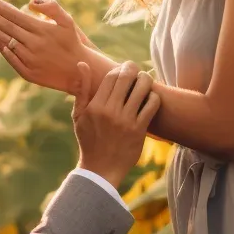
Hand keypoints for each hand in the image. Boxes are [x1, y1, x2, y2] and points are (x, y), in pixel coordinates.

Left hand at [0, 0, 97, 93]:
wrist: (79, 72)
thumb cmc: (72, 43)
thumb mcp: (68, 21)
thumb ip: (51, 6)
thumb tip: (30, 2)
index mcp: (41, 30)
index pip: (13, 14)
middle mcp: (33, 44)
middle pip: (4, 26)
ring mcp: (28, 59)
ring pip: (4, 41)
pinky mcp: (26, 73)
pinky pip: (9, 57)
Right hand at [73, 60, 159, 189]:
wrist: (100, 169)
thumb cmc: (88, 140)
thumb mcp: (79, 115)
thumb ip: (81, 89)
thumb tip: (82, 64)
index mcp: (95, 106)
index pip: (111, 76)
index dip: (120, 68)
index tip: (124, 70)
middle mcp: (110, 111)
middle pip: (127, 78)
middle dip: (134, 69)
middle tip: (136, 71)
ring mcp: (125, 120)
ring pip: (142, 88)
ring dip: (146, 80)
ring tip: (145, 82)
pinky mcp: (139, 130)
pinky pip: (152, 105)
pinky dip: (154, 97)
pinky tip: (151, 99)